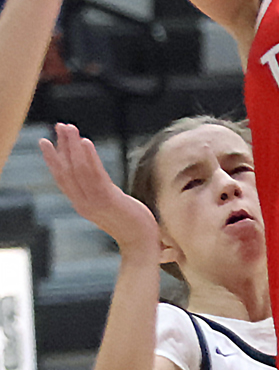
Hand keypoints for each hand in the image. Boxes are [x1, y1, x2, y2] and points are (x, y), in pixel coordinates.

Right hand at [40, 123, 159, 250]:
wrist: (141, 243)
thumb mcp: (109, 204)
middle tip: (59, 126)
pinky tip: (86, 142)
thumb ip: (99, 191)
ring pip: (78, 170)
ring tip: (69, 128)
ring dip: (72, 146)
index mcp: (81, 204)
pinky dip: (89, 157)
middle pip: (66, 170)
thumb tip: (95, 173)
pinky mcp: (109, 200)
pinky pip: (95, 175)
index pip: (62, 178)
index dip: (53, 159)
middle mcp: (83, 203)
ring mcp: (94, 202)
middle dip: (62, 146)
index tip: (46, 141)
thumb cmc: (129, 223)